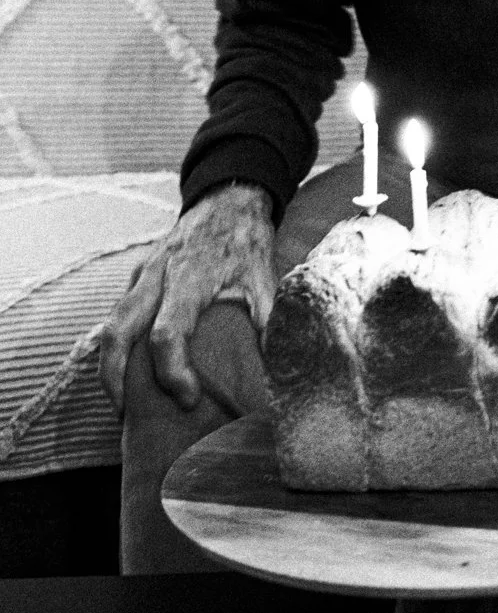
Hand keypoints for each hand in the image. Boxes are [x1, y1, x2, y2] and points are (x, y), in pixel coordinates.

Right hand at [99, 182, 276, 413]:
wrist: (229, 198)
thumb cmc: (247, 240)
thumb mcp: (265, 276)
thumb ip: (267, 319)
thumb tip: (273, 365)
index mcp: (190, 278)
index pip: (169, 333)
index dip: (174, 371)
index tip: (189, 398)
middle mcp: (158, 275)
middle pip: (119, 331)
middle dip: (116, 377)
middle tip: (128, 414)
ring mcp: (143, 272)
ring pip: (111, 322)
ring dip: (109, 364)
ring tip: (121, 401)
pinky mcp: (139, 273)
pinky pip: (118, 312)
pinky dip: (116, 344)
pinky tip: (127, 368)